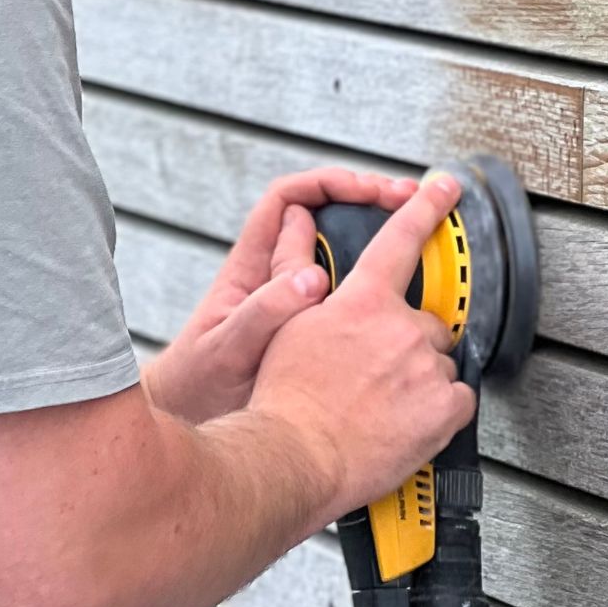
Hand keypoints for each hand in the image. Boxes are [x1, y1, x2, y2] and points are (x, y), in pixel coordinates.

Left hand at [142, 163, 423, 425]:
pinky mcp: (311, 325)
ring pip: (341, 249)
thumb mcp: (227, 350)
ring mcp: (294, 297)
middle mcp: (274, 274)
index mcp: (249, 268)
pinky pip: (349, 288)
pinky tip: (404, 293)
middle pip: (325, 213)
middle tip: (411, 202)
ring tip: (420, 234)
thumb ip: (263, 313)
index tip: (368, 190)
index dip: (329, 185)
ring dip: (378, 236)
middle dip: (369, 199)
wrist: (187, 421)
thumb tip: (311, 279)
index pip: (289, 199)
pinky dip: (377, 282)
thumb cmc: (196, 387)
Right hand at [249, 170, 477, 521]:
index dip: (424, 208)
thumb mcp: (287, 326)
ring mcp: (425, 367)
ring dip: (421, 379)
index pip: (399, 240)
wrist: (296, 456)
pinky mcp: (443, 408)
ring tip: (385, 405)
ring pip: (439, 364)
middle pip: (426, 322)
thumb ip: (302, 282)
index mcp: (363, 302)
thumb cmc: (286, 400)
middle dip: (409, 343)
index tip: (443, 188)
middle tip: (377, 373)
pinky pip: (458, 400)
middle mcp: (400, 328)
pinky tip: (410, 423)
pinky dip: (441, 412)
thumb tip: (304, 252)